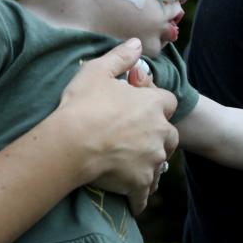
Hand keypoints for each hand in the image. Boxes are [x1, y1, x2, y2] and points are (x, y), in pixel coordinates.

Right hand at [55, 39, 178, 214]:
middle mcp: (159, 132)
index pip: (169, 103)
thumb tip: (137, 43)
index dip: (158, 106)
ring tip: (132, 168)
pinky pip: (144, 194)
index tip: (145, 109)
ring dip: (149, 166)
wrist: (71, 143)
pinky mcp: (141, 182)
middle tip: (140, 141)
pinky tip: (131, 199)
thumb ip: (121, 57)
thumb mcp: (98, 72)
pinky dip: (138, 197)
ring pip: (158, 165)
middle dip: (159, 138)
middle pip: (171, 136)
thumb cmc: (82, 105)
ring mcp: (152, 159)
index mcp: (153, 105)